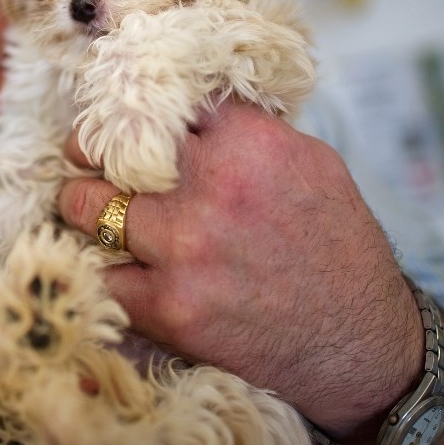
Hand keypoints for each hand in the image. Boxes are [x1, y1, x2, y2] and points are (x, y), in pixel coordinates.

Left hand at [57, 100, 424, 439]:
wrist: (357, 343)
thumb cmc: (336, 248)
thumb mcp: (311, 163)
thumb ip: (247, 132)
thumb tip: (190, 111)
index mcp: (248, 143)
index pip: (161, 101)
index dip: (137, 112)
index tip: (124, 123)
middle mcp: (212, 188)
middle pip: (106, 148)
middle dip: (91, 155)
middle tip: (89, 165)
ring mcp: (184, 249)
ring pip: (87, 208)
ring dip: (85, 210)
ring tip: (93, 213)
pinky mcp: (168, 306)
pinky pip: (101, 274)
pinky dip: (105, 269)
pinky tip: (118, 267)